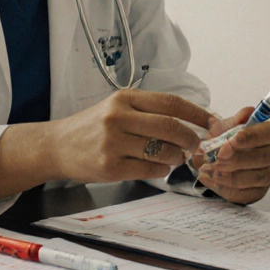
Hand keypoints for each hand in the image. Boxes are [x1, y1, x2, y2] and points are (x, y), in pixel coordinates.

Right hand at [47, 89, 212, 183]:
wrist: (57, 146)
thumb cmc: (92, 127)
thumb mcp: (118, 107)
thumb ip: (149, 112)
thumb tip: (190, 121)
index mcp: (125, 98)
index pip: (171, 103)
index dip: (197, 113)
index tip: (213, 122)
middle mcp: (119, 117)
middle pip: (171, 127)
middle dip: (191, 138)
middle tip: (196, 145)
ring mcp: (113, 142)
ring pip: (162, 151)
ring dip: (176, 157)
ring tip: (175, 157)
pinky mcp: (110, 167)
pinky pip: (149, 170)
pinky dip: (161, 171)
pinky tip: (159, 168)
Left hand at [194, 108, 269, 204]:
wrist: (214, 160)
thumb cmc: (224, 141)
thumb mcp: (224, 127)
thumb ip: (233, 121)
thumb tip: (246, 114)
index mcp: (268, 133)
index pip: (269, 132)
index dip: (252, 137)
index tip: (232, 140)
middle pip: (264, 157)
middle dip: (238, 159)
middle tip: (217, 158)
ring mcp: (268, 174)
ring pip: (256, 177)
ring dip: (230, 175)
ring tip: (208, 169)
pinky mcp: (258, 192)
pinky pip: (245, 194)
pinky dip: (224, 188)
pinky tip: (209, 179)